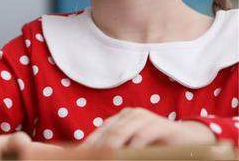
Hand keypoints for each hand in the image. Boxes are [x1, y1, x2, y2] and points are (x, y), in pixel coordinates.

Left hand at [80, 108, 215, 148]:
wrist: (190, 140)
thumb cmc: (159, 145)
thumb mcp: (135, 146)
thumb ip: (120, 149)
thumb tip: (97, 156)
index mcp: (120, 119)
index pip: (99, 133)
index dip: (89, 146)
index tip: (80, 156)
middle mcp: (129, 115)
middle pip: (107, 133)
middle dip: (98, 148)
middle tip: (91, 158)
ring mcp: (143, 117)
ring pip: (120, 133)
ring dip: (110, 148)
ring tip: (103, 157)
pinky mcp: (158, 124)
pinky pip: (141, 136)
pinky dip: (133, 148)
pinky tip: (127, 155)